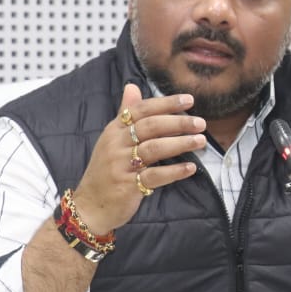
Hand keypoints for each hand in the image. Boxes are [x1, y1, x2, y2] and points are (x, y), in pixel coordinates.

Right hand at [71, 83, 206, 233]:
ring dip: (180, 143)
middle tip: (200, 123)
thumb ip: (125, 114)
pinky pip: (155, 176)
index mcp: (114, 130)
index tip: (189, 100)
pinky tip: (191, 168)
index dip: (166, 104)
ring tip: (200, 141)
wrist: (90, 205)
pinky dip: (174, 171)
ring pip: (154, 149)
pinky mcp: (128, 186)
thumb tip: (132, 86)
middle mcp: (116, 145)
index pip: (141, 110)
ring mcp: (121, 165)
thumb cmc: (106, 170)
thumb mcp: (111, 139)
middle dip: (178, 122)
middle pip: (150, 127)